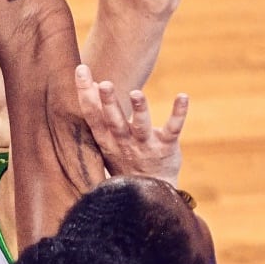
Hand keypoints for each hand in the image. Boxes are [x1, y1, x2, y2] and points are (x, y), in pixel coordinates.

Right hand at [74, 63, 186, 183]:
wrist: (149, 193)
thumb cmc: (124, 161)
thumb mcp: (106, 141)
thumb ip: (99, 115)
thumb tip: (92, 84)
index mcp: (106, 141)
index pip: (92, 116)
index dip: (85, 94)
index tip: (81, 70)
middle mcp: (124, 143)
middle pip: (114, 122)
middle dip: (108, 103)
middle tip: (104, 84)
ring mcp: (146, 146)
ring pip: (141, 127)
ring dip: (139, 110)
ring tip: (137, 93)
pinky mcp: (167, 147)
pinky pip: (172, 129)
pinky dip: (178, 113)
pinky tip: (183, 96)